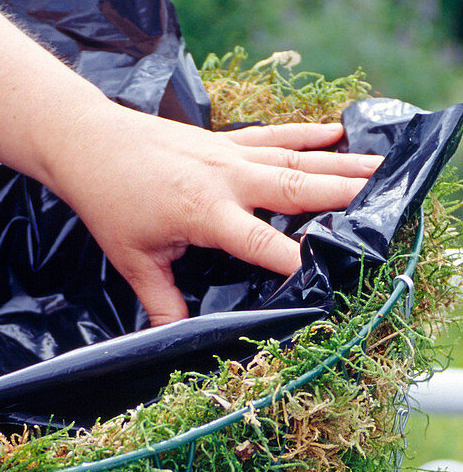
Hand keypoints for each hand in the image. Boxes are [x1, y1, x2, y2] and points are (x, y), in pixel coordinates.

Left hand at [53, 107, 382, 325]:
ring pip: (294, 159)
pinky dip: (305, 133)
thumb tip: (174, 341)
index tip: (323, 276)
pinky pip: (273, 136)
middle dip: (341, 196)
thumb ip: (162, 301)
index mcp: (205, 212)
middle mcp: (226, 179)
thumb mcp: (134, 260)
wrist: (88, 143)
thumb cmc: (109, 202)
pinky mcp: (224, 140)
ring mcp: (228, 155)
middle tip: (383, 200)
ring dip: (339, 163)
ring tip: (381, 167)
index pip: (261, 242)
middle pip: (294, 189)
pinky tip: (337, 131)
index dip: (293, 261)